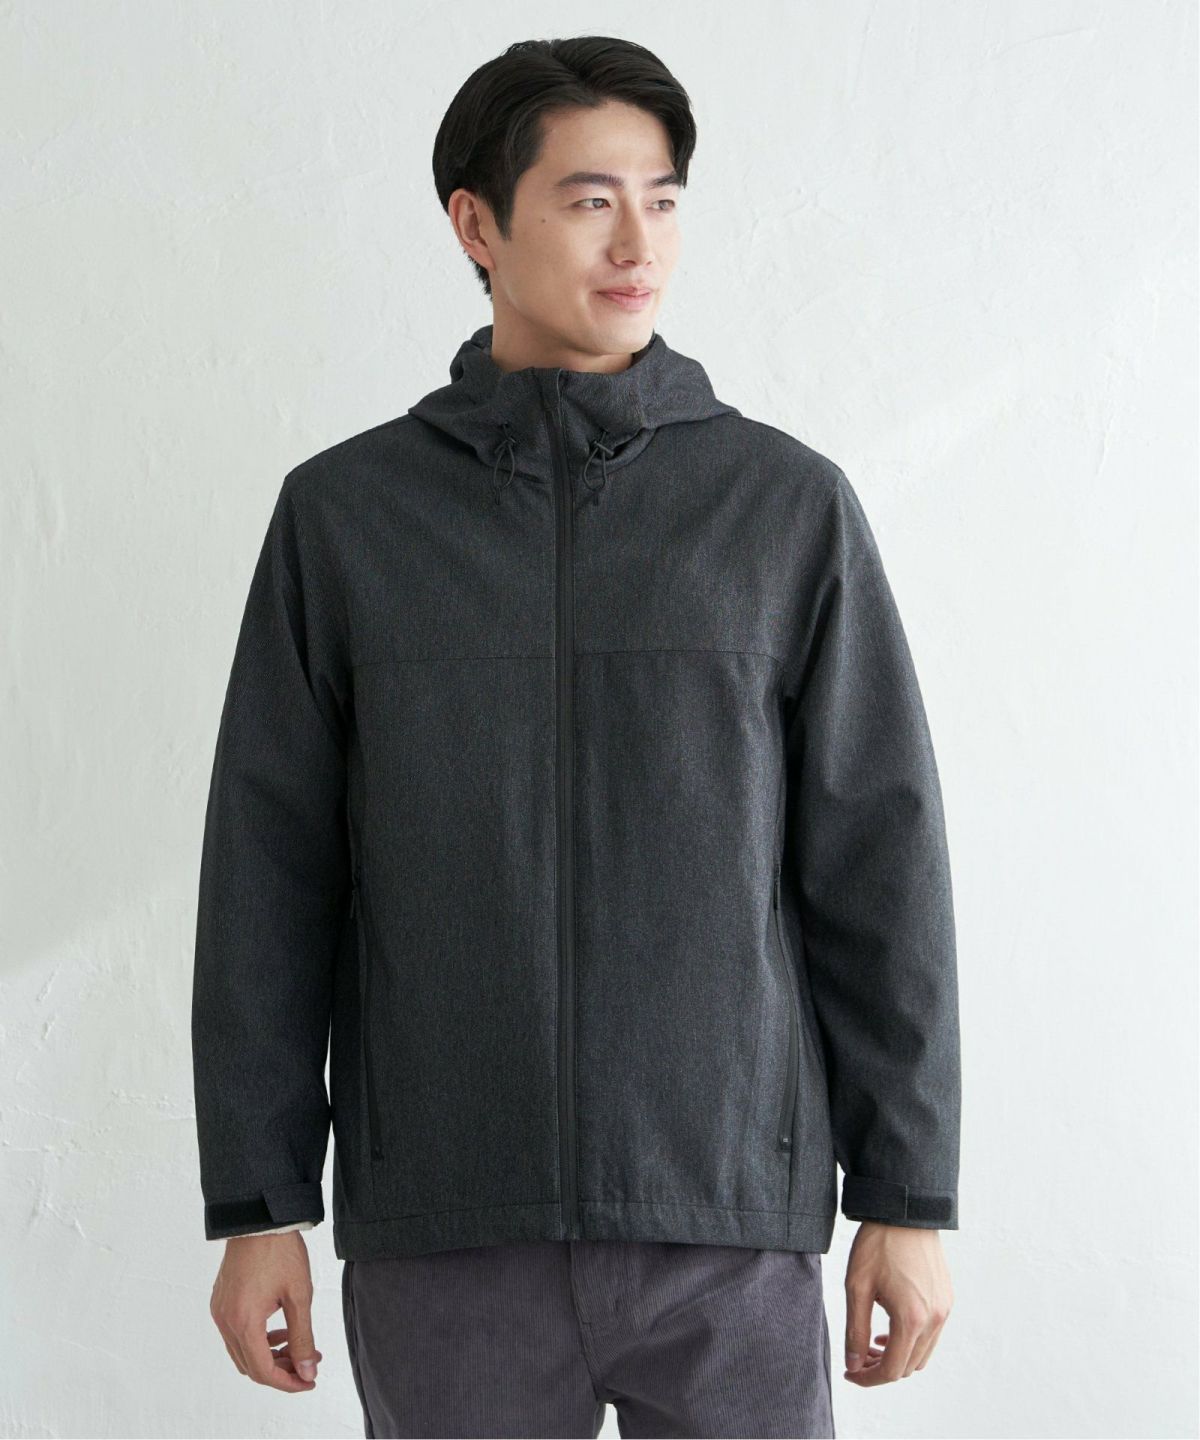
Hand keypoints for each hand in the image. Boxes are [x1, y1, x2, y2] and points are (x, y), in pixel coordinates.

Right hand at [209, 1231, 323, 1391]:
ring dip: (269, 1356)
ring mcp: (219, 1311)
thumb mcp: (299, 1294)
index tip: (309, 1381)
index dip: (287, 1382)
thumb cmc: (281, 1250)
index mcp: (244, 1322)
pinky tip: (279, 1330)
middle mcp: (225, 1321)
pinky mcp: (220, 1301)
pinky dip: (257, 1340)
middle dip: (281, 1370)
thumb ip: (303, 1336)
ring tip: (299, 1347)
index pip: (263, 1371)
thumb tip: (308, 1370)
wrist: (260, 1217)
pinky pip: (235, 1334)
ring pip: (242, 1352)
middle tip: (309, 1364)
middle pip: (250, 1366)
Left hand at [842, 1221, 952, 1384]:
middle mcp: (934, 1319)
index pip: (890, 1370)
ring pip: (922, 1354)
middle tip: (857, 1357)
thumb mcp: (857, 1286)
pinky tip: (891, 1326)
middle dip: (880, 1369)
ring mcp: (944, 1310)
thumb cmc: (879, 1244)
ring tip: (872, 1342)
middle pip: (908, 1367)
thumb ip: (855, 1330)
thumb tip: (853, 1364)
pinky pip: (932, 1335)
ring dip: (898, 1356)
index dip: (867, 1378)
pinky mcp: (947, 1299)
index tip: (849, 1373)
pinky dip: (912, 1340)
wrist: (905, 1210)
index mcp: (912, 1319)